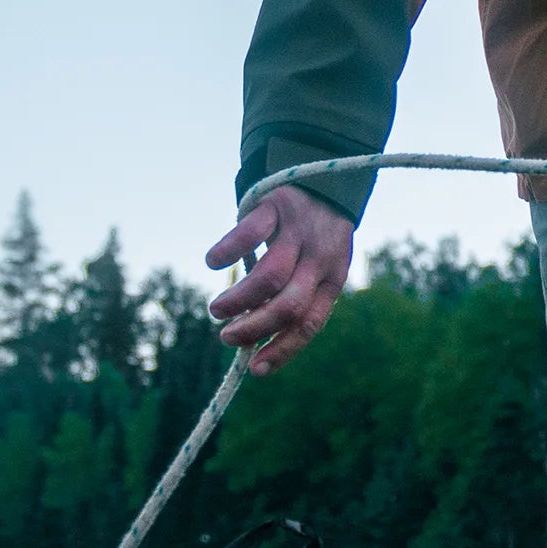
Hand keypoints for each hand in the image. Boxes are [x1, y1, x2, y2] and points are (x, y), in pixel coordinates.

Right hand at [205, 186, 355, 375]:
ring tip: (217, 310)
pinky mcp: (277, 206)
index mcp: (333, 278)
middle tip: (226, 336)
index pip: (310, 322)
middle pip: (289, 304)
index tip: (254, 369)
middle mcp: (320, 257)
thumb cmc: (314, 235)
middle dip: (255, 328)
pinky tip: (213, 262)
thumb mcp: (317, 266)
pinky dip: (228, 251)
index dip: (283, 349)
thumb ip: (294, 296)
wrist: (325, 177)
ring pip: (270, 277)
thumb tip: (255, 339)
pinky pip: (250, 233)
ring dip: (238, 300)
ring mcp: (299, 231)